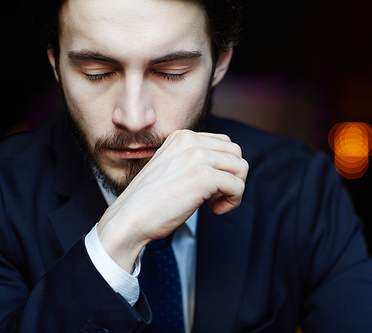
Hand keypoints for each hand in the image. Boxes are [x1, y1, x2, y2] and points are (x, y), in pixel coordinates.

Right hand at [96, 130, 248, 271]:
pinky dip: (232, 201)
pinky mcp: (204, 177)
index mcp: (182, 137)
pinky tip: (214, 210)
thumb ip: (193, 161)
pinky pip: (238, 186)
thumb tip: (225, 167)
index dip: (223, 167)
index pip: (224, 143)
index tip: (210, 187)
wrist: (129, 218)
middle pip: (236, 153)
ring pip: (241, 167)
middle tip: (216, 195)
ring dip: (235, 189)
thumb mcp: (172, 168)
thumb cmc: (149, 201)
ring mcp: (197, 157)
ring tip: (215, 203)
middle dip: (233, 176)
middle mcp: (190, 141)